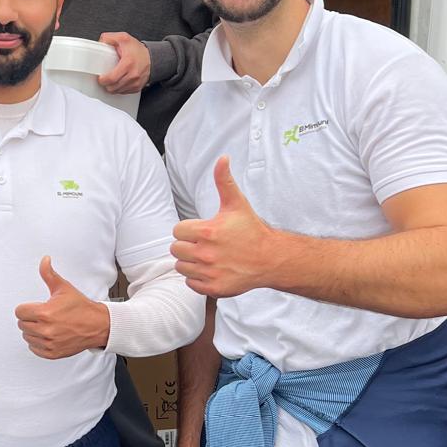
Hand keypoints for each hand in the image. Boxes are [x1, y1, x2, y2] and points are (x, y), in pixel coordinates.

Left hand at [14, 256, 109, 358]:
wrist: (97, 325)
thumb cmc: (80, 307)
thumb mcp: (64, 288)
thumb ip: (49, 274)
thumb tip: (44, 260)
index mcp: (45, 313)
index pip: (19, 312)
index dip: (27, 308)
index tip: (36, 307)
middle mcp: (45, 330)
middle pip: (21, 324)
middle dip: (30, 319)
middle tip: (43, 316)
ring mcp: (49, 343)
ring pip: (27, 337)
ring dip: (33, 331)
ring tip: (47, 325)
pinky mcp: (52, 353)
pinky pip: (34, 349)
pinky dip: (38, 343)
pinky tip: (48, 335)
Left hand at [98, 31, 151, 93]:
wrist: (152, 57)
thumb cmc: (138, 50)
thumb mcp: (124, 38)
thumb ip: (110, 38)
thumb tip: (101, 41)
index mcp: (128, 63)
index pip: (111, 78)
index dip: (103, 80)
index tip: (100, 77)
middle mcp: (133, 75)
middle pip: (113, 87)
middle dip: (106, 84)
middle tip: (104, 78)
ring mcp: (135, 83)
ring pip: (117, 91)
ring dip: (112, 87)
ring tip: (111, 79)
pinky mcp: (137, 88)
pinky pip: (124, 92)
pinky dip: (119, 88)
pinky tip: (118, 82)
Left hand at [171, 157, 278, 297]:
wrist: (270, 258)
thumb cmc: (251, 229)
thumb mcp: (236, 203)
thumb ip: (224, 180)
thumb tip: (222, 158)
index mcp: (207, 232)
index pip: (177, 231)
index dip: (188, 230)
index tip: (203, 231)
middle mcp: (205, 254)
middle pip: (176, 249)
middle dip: (187, 245)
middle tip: (205, 244)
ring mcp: (209, 273)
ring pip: (181, 267)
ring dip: (190, 263)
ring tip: (208, 257)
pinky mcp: (213, 288)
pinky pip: (190, 284)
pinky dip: (197, 279)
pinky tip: (212, 270)